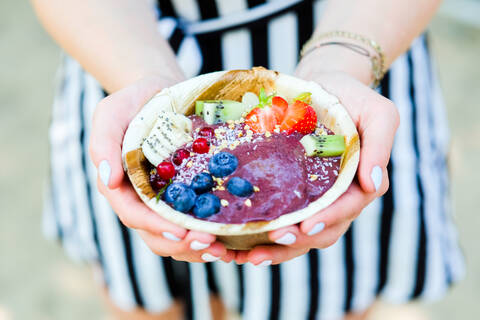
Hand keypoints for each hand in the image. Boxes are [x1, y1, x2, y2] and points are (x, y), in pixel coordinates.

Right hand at [89, 75, 233, 262]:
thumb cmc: (132, 102)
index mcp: (120, 186)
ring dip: (197, 248)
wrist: (159, 92)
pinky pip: (193, 221)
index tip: (180, 233)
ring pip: (175, 237)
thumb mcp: (111, 114)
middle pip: (156, 235)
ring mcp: (163, 200)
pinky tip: (228, 237)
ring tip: (222, 249)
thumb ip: (103, 144)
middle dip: (182, 245)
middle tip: (210, 244)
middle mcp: (141, 199)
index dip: (156, 227)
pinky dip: (207, 235)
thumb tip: (109, 181)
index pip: (134, 215)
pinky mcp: (185, 195)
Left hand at [235, 68, 398, 265]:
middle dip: (297, 241)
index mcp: (360, 183)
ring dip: (276, 250)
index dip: (327, 220)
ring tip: (247, 257)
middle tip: (272, 240)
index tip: (305, 226)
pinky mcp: (291, 196)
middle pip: (321, 231)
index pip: (347, 208)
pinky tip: (238, 245)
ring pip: (298, 235)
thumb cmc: (353, 98)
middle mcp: (338, 199)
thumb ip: (380, 145)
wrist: (324, 87)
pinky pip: (280, 221)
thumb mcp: (378, 113)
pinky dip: (261, 237)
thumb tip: (373, 183)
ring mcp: (313, 200)